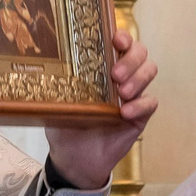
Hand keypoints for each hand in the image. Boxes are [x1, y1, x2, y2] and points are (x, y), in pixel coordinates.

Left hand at [46, 26, 159, 191]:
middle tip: (115, 74)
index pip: (119, 42)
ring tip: (121, 92)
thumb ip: (57, 85)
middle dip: (131, 58)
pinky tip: (125, 113)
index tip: (116, 40)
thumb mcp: (57, 102)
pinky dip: (140, 105)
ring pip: (150, 71)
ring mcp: (133, 94)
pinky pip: (150, 103)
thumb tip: (45, 67)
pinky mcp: (140, 115)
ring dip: (138, 78)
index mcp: (100, 66)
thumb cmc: (65, 126)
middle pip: (140, 52)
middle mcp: (120, 75)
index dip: (123, 36)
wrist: (73, 160)